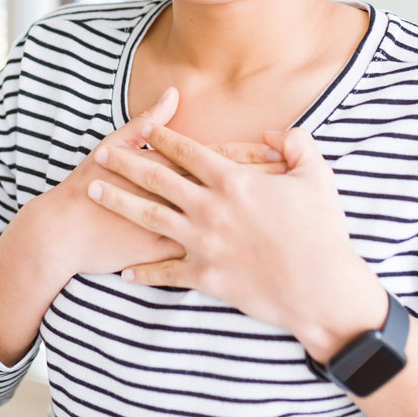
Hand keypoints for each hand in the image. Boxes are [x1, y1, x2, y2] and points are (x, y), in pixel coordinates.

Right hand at [29, 87, 286, 281]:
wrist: (63, 234)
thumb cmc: (89, 186)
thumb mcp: (112, 145)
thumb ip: (145, 122)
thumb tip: (173, 96)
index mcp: (173, 171)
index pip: (222, 159)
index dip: (253, 155)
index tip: (280, 153)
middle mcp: (182, 203)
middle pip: (235, 193)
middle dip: (270, 188)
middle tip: (302, 182)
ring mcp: (180, 234)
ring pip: (232, 228)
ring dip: (262, 222)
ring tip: (292, 219)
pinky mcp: (172, 262)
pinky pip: (213, 260)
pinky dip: (237, 256)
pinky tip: (260, 256)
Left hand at [86, 125, 385, 354]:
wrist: (321, 289)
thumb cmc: (323, 232)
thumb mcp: (317, 177)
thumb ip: (296, 144)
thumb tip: (274, 134)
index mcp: (234, 181)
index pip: (189, 152)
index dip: (165, 137)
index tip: (146, 129)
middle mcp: (210, 208)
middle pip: (156, 179)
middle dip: (126, 162)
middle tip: (102, 153)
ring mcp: (203, 243)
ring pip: (149, 217)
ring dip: (119, 202)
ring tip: (94, 190)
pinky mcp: (205, 276)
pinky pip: (165, 272)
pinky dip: (143, 270)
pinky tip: (124, 268)